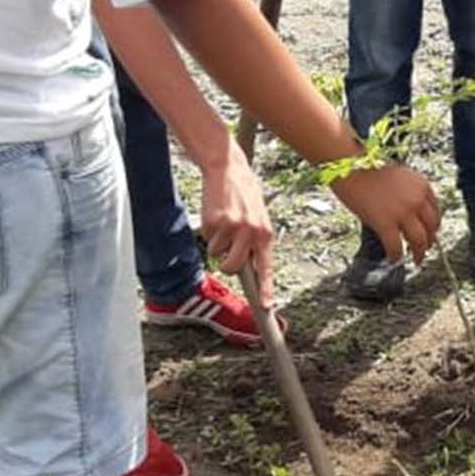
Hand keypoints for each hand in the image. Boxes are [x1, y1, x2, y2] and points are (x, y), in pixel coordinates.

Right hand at [195, 138, 272, 305]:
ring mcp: (232, 227)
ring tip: (225, 222)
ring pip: (218, 254)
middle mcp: (251, 232)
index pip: (266, 267)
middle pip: (234, 268)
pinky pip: (208, 239)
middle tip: (227, 252)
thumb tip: (249, 266)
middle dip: (227, 265)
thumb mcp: (258, 218)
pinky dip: (209, 232)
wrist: (228, 169)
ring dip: (217, 243)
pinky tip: (216, 215)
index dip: (266, 289)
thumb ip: (255, 241)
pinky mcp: (214, 222)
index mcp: (265, 233)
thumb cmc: (244, 195)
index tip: (266, 306)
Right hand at [331, 162, 440, 264]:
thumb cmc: (365, 167)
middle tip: (424, 248)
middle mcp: (416, 198)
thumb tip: (407, 212)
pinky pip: (396, 246)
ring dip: (419, 253)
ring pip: (419, 240)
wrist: (347, 164)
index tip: (430, 232)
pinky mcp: (385, 222)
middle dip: (429, 241)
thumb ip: (407, 193)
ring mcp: (402, 211)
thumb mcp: (397, 176)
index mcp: (421, 184)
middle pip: (431, 227)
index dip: (433, 225)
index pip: (435, 210)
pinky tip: (394, 259)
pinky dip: (396, 256)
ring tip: (416, 260)